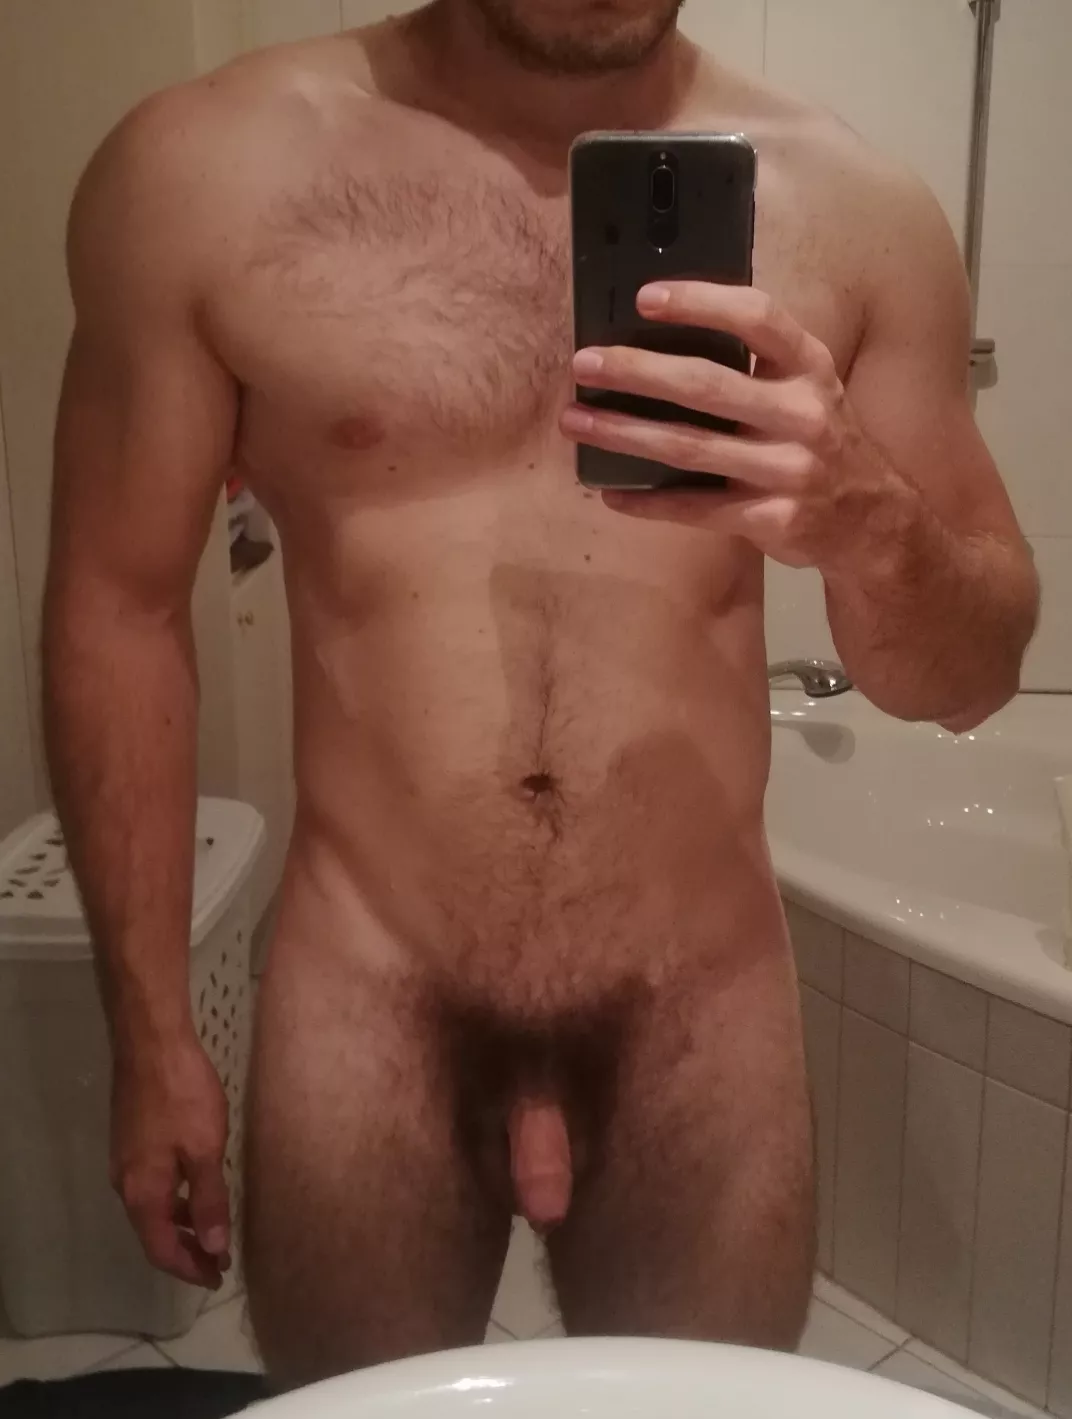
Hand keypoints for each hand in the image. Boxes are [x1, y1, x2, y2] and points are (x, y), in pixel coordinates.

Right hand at [110, 1035, 231, 1289]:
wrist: (151, 1043)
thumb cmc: (183, 1096)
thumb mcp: (205, 1149)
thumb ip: (209, 1200)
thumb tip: (212, 1247)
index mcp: (143, 1193)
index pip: (162, 1250)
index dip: (189, 1269)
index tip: (217, 1278)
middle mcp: (127, 1184)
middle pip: (154, 1233)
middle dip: (186, 1251)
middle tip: (219, 1261)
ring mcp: (127, 1161)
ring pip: (154, 1208)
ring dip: (182, 1224)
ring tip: (214, 1233)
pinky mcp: (132, 1140)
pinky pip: (154, 1185)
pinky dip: (176, 1199)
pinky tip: (198, 1190)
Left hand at [560, 282, 906, 570]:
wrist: (871, 521)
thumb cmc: (820, 443)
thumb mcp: (805, 391)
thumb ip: (754, 366)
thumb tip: (660, 338)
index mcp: (808, 368)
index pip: (757, 318)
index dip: (700, 302)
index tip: (644, 297)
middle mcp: (802, 414)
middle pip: (707, 384)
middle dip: (638, 371)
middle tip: (585, 363)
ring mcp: (788, 470)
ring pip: (690, 448)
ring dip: (625, 432)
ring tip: (575, 420)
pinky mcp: (771, 518)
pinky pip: (695, 509)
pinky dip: (648, 502)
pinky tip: (610, 493)